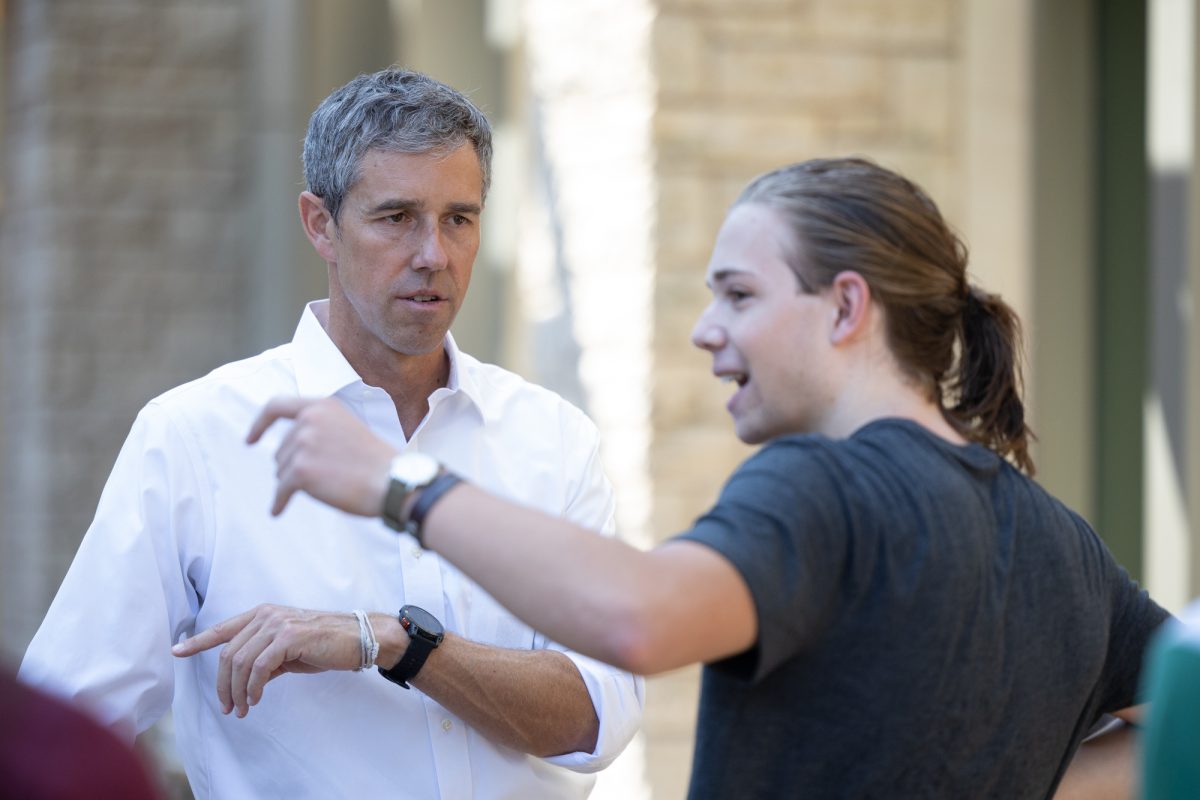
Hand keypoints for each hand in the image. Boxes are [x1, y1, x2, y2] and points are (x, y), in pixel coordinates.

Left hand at [171, 604, 363, 716]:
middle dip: (223, 685)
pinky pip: (259, 668)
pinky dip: (253, 688)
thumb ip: (264, 658)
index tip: (177, 651)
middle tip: (229, 708)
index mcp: (263, 614)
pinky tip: (256, 700)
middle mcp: (266, 615)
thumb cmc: (325, 644)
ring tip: (243, 709)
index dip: (197, 641)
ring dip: (237, 691)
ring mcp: (277, 624)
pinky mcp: (289, 637)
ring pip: (240, 662)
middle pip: (228, 653)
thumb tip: (247, 681)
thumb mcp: (288, 649)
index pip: (223, 628)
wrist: (358, 637)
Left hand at [247, 396, 396, 516]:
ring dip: (296, 482)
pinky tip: (278, 510)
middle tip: (325, 477)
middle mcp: (309, 421)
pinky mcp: (301, 471)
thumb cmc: (376, 462)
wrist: (393, 481)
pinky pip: (281, 490)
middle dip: (295, 466)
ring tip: (326, 486)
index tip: (250, 440)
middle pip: (281, 449)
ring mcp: (303, 445)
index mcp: (322, 406)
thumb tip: (288, 448)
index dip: (260, 423)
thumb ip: (318, 429)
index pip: (277, 405)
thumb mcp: (347, 428)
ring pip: (281, 470)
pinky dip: (280, 502)